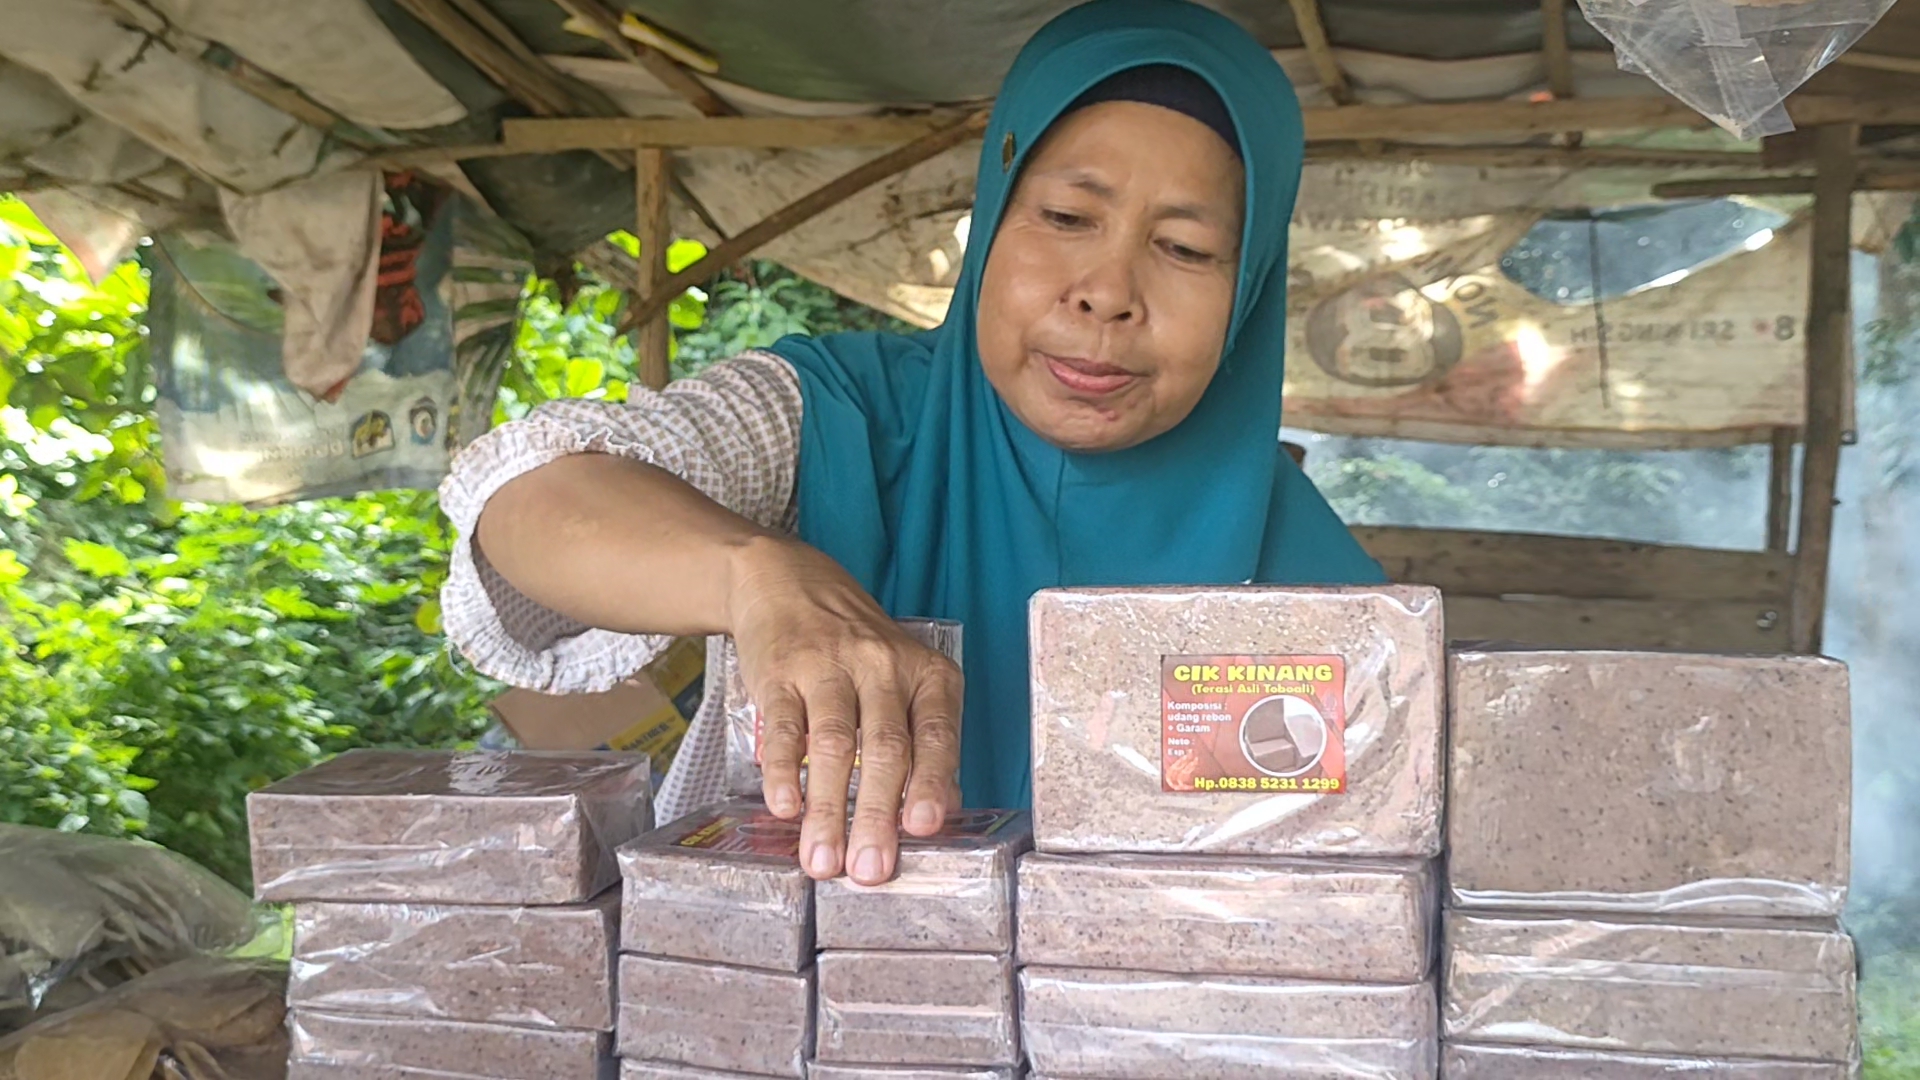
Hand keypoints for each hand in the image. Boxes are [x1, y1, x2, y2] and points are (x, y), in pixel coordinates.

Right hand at [726, 536, 961, 884]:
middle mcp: (884, 666)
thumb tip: (938, 811)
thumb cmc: (857, 650)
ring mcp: (829, 665)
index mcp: (926, 675)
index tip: (923, 829)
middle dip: (876, 814)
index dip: (931, 783)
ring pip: (834, 743)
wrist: (789, 583)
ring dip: (828, 807)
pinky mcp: (780, 670)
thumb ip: (921, 743)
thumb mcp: (903, 683)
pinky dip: (782, 771)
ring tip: (822, 859)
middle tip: (870, 868)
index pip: (936, 735)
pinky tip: (785, 808)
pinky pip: (784, 725)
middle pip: (886, 747)